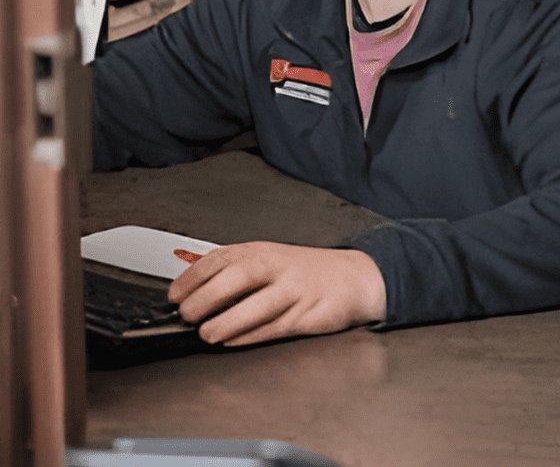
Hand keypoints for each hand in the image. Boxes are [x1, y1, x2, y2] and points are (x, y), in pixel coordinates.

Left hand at [167, 241, 386, 346]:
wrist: (351, 278)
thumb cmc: (302, 272)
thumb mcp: (268, 260)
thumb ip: (234, 271)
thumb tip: (192, 290)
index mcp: (261, 251)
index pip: (222, 257)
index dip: (194, 276)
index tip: (174, 294)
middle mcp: (277, 266)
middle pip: (239, 275)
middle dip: (208, 296)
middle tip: (187, 314)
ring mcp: (294, 290)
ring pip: (258, 304)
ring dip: (228, 320)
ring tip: (207, 333)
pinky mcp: (307, 314)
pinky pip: (275, 326)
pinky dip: (250, 335)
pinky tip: (233, 340)